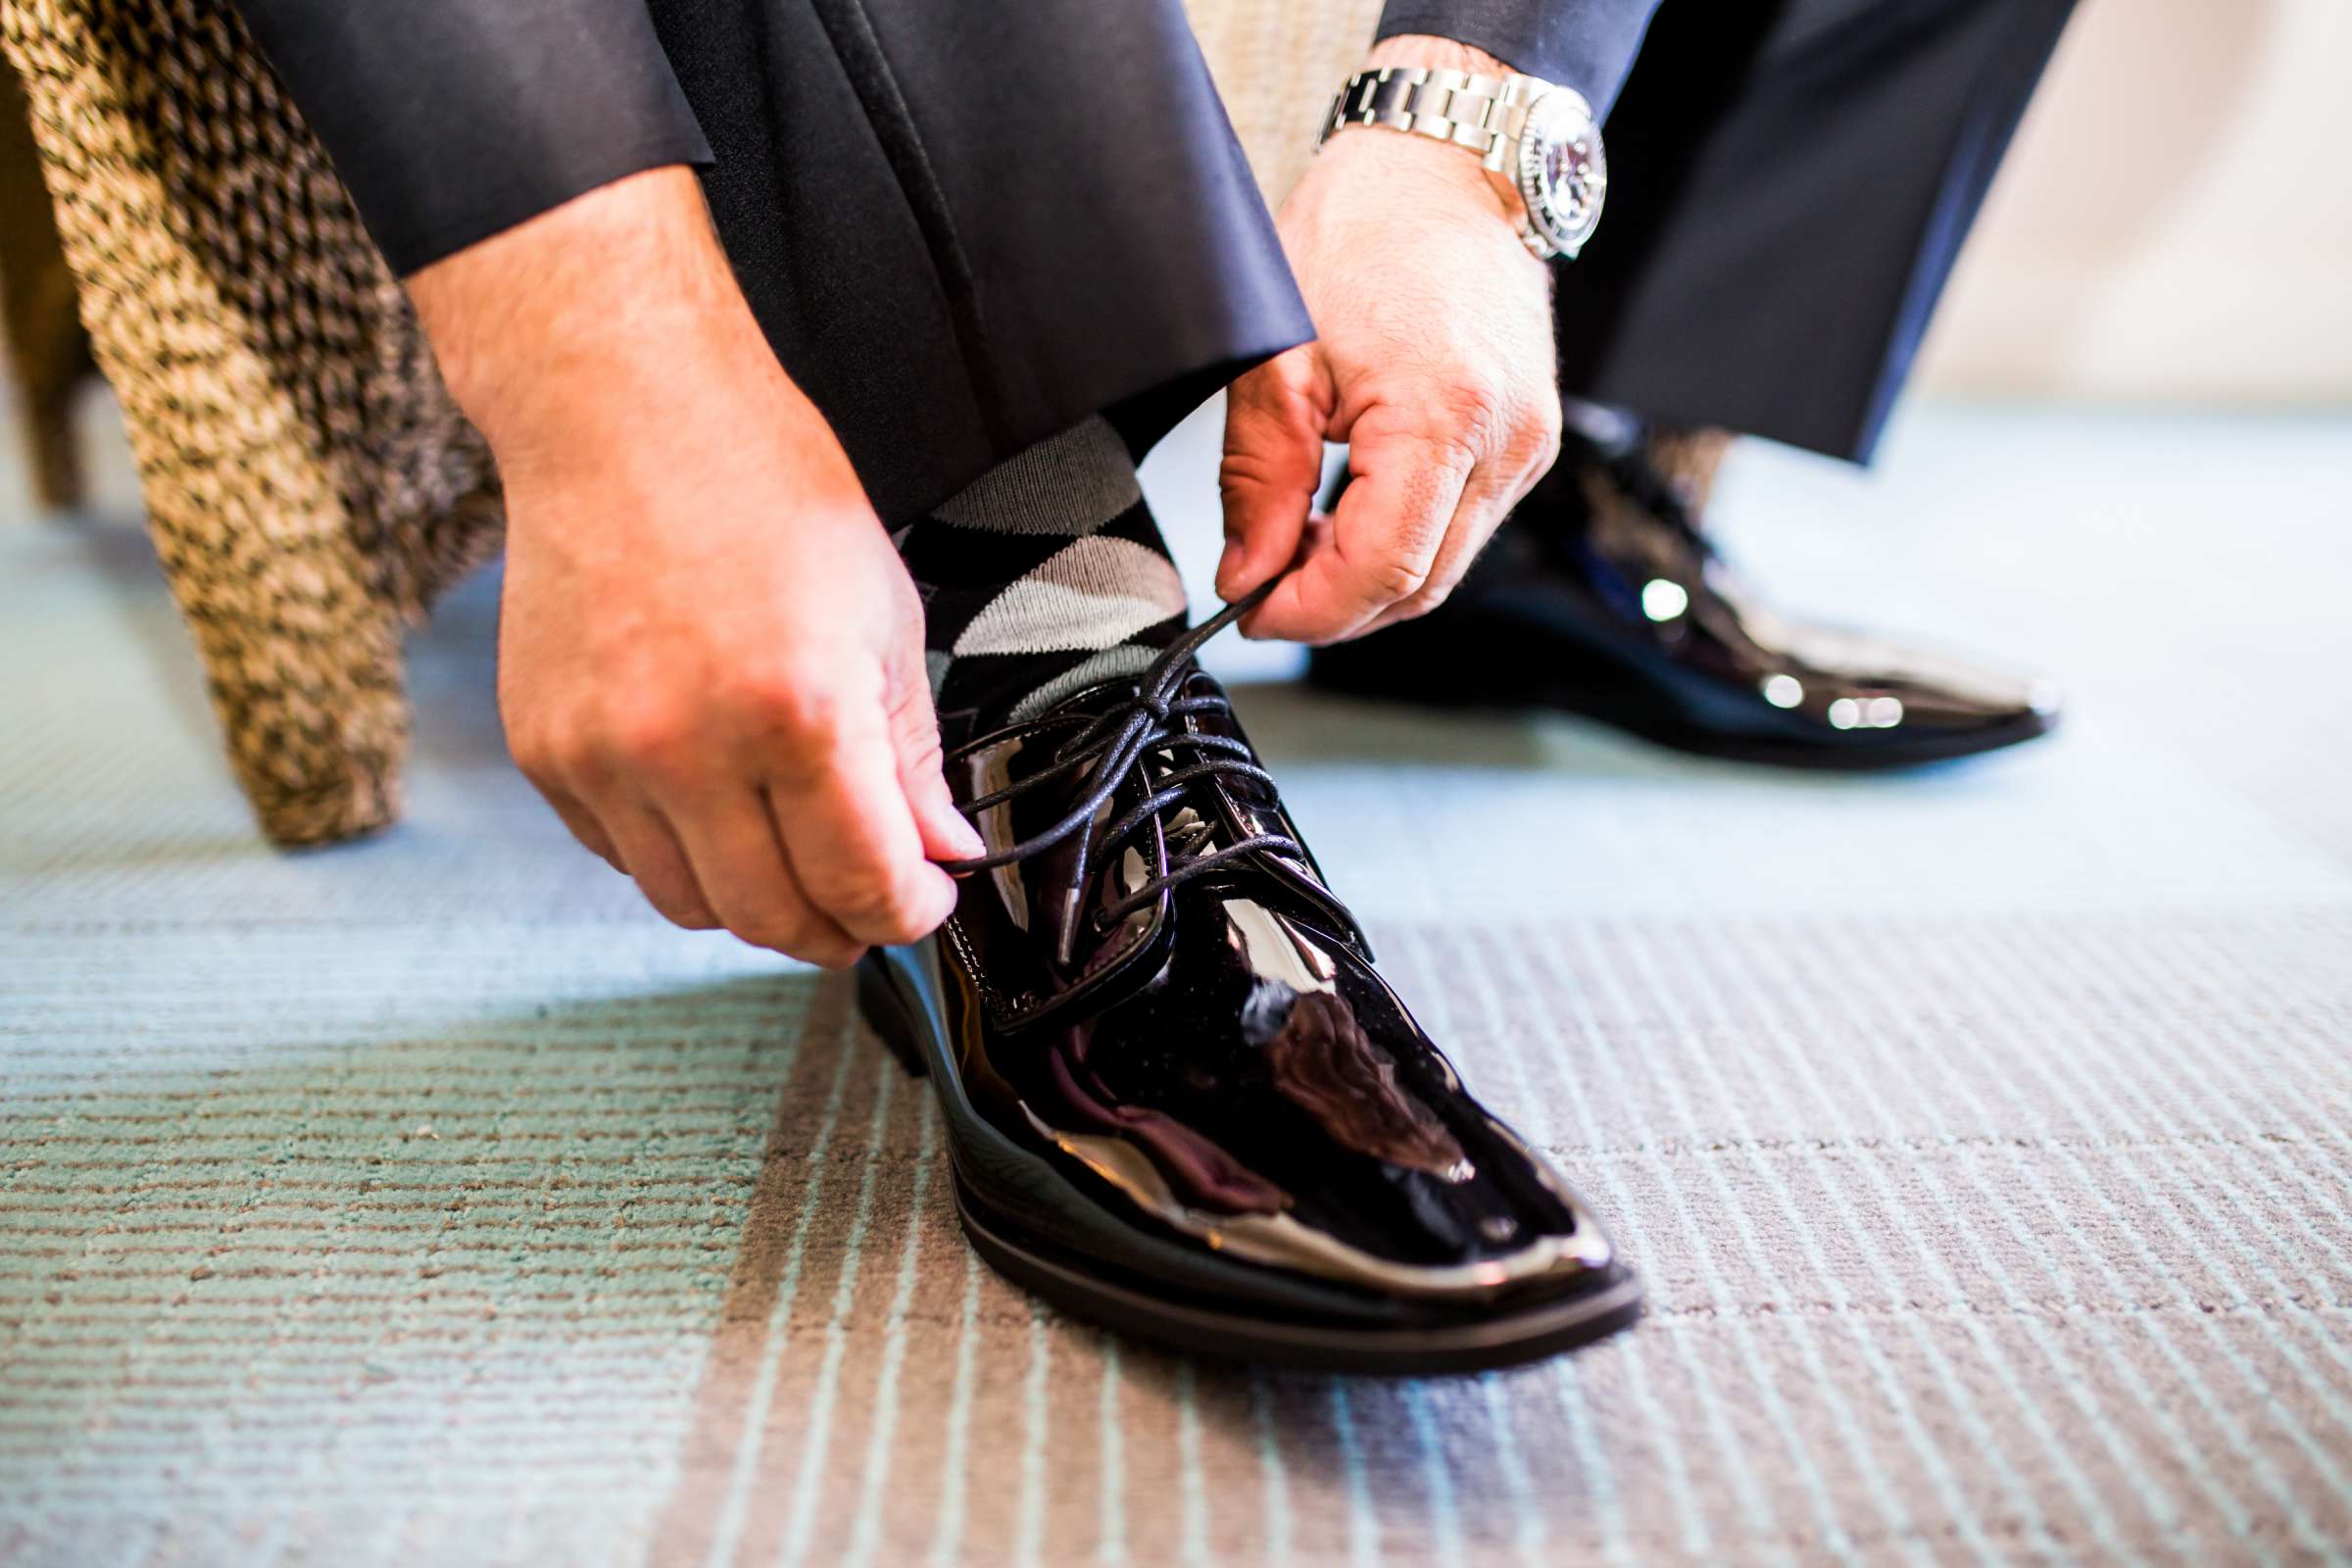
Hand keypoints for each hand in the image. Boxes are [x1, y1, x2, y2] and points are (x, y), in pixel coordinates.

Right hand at [409, 168, 981, 965]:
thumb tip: (940, 852)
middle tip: (866, 901)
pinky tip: (712, 796)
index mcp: (799, 712)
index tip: (923, 903)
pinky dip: (678, 851)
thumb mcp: (883, 617)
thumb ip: (912, 757)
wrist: (625, 416)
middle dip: (839, 927)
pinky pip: (623, 857)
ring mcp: (607, 758)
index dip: (909, 914)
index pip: (864, 885)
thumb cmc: (760, 490)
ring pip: (692, 906)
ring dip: (756, 900)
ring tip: (791, 850)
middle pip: (775, 918)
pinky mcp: (548, 754)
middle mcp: (691, 748)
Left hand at [1219, 38, 1563, 643]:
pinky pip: (1464, 527)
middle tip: (1260, 584)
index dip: (1308, 609)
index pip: (1381, 572)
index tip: (1248, 608)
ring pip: (1444, 566)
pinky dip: (1401, 541)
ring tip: (1295, 545)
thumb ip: (1257, 479)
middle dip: (1333, 605)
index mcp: (1445, 418)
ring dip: (1366, 578)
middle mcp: (1508, 442)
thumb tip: (1247, 574)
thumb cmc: (1365, 232)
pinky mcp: (1531, 440)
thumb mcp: (1277, 358)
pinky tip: (1346, 516)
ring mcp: (1530, 444)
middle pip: (1419, 587)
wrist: (1441, 166)